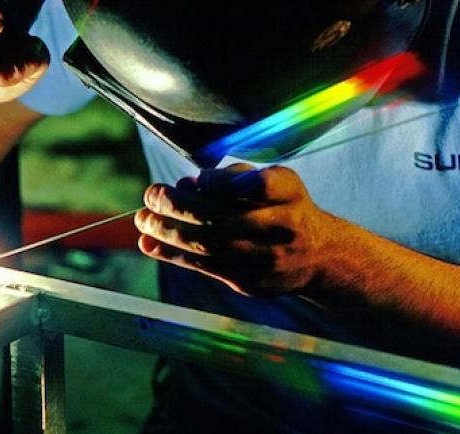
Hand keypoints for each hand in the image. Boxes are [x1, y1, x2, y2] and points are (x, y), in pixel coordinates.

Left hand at [135, 163, 336, 296]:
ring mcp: (267, 259)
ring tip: (143, 219)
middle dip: (180, 207)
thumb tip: (185, 185)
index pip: (258, 186)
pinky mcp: (251, 282)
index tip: (195, 180)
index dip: (222, 182)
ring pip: (211, 246)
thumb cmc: (284, 208)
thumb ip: (233, 178)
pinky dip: (173, 255)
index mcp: (289, 194)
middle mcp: (283, 228)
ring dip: (169, 233)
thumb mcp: (274, 182)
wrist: (316, 256)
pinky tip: (150, 244)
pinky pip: (206, 268)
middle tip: (152, 194)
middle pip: (225, 219)